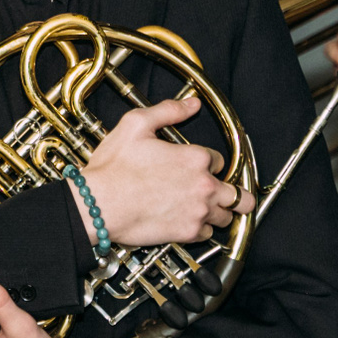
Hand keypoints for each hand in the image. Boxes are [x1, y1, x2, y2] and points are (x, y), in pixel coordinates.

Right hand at [78, 97, 252, 246]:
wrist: (98, 204)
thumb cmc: (114, 168)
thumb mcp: (136, 125)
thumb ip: (168, 111)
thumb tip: (191, 104)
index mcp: (196, 158)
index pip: (219, 161)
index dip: (208, 163)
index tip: (199, 167)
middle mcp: (204, 186)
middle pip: (239, 195)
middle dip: (236, 194)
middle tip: (230, 196)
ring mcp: (197, 211)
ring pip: (227, 217)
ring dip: (219, 212)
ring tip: (209, 210)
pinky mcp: (187, 233)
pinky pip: (207, 234)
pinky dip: (200, 229)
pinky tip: (189, 222)